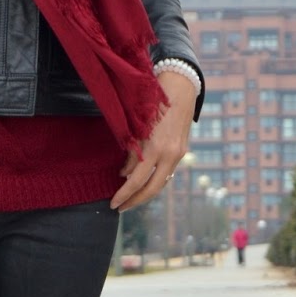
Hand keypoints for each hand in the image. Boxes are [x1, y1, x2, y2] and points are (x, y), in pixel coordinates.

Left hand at [110, 70, 195, 211]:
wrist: (180, 88)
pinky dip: (155, 180)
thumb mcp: (136, 127)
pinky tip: (144, 182)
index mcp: (155, 148)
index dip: (124, 194)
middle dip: (135, 201)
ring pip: (161, 182)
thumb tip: (124, 174)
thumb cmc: (152, 103)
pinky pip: (167, 172)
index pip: (136, 181)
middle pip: (152, 189)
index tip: (113, 203)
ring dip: (145, 193)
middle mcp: (170, 155)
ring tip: (130, 198)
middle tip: (120, 207)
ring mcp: (178, 154)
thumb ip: (131, 153)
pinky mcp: (182, 151)